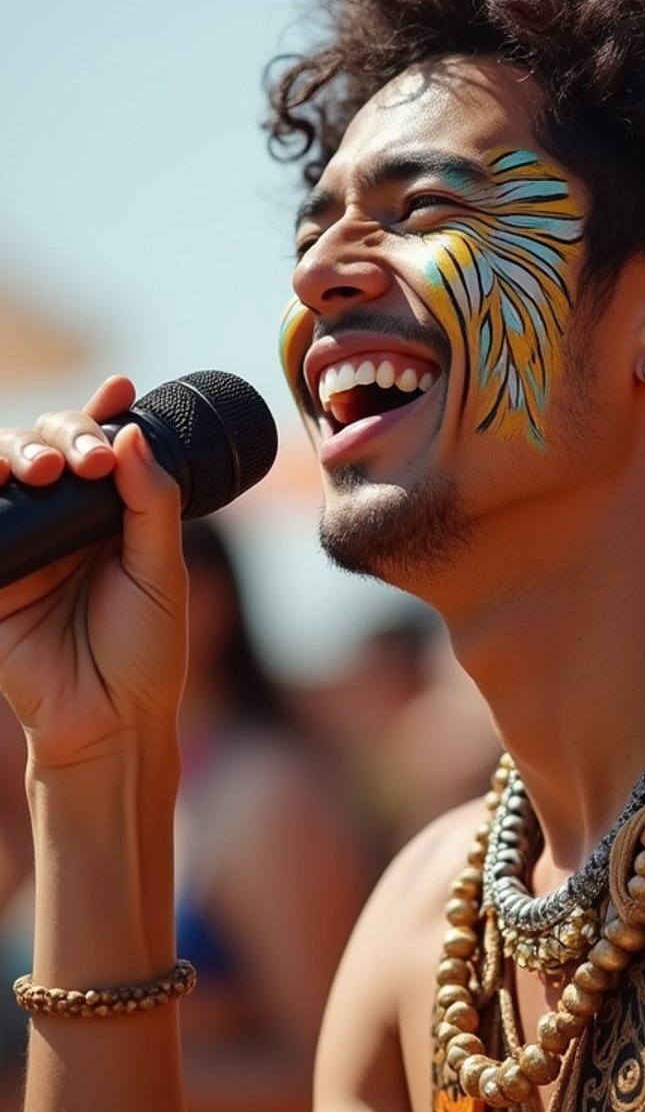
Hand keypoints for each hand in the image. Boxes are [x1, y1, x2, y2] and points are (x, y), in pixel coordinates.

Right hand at [0, 375, 187, 770]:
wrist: (108, 723)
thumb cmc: (145, 653)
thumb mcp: (162, 573)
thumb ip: (150, 503)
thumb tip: (131, 431)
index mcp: (111, 514)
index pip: (101, 446)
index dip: (102, 412)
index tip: (118, 387)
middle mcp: (65, 521)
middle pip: (47, 444)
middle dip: (62, 434)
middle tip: (87, 463)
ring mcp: (25, 543)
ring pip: (3, 468)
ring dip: (17, 450)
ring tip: (44, 470)